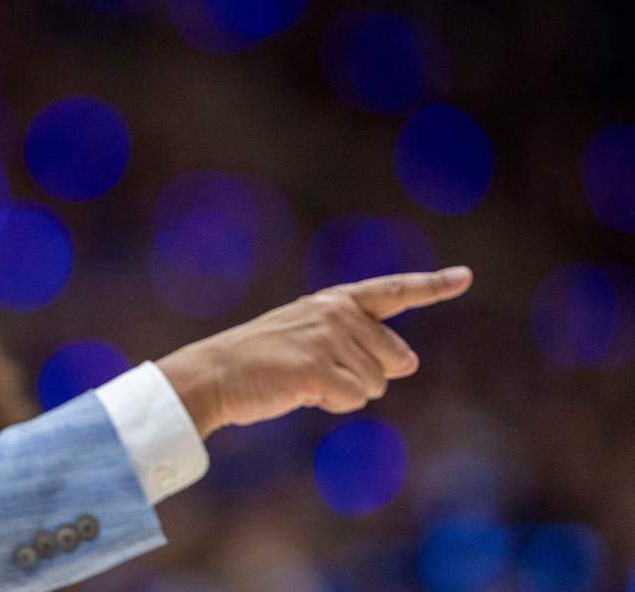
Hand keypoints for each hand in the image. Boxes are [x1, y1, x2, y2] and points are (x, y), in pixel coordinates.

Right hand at [156, 267, 473, 437]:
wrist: (215, 373)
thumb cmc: (262, 360)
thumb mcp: (310, 336)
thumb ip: (361, 342)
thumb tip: (411, 362)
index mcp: (336, 300)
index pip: (393, 290)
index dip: (432, 286)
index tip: (465, 277)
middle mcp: (338, 313)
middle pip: (396, 358)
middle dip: (369, 375)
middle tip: (321, 372)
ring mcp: (329, 339)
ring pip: (376, 385)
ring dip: (346, 393)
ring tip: (304, 380)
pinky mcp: (319, 368)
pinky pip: (354, 399)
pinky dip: (332, 404)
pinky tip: (302, 392)